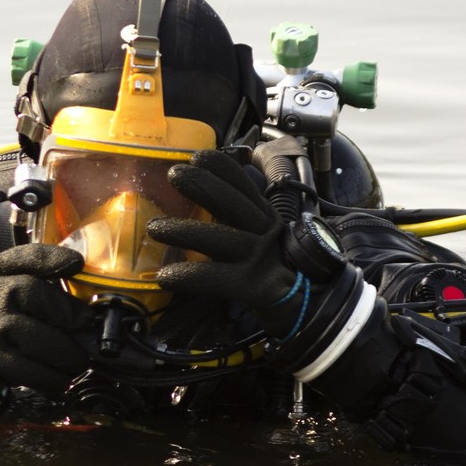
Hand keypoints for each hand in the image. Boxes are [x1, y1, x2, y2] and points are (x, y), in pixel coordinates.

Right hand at [0, 244, 95, 396]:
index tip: (77, 264)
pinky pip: (38, 372)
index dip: (54, 259)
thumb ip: (36, 268)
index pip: (30, 260)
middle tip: (85, 333)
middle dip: (76, 324)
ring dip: (71, 358)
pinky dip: (55, 379)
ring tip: (76, 361)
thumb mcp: (3, 281)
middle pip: (51, 308)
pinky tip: (60, 378)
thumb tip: (79, 271)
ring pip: (49, 344)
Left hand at [146, 150, 307, 339]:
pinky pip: (217, 278)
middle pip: (233, 204)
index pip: (245, 185)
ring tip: (155, 228)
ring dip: (185, 231)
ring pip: (221, 239)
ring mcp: (262, 259)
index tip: (198, 156)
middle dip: (203, 186)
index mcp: (267, 218)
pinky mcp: (256, 287)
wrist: (310, 310)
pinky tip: (165, 275)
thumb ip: (240, 221)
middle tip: (174, 174)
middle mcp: (266, 233)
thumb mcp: (265, 239)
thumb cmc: (278, 274)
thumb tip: (207, 197)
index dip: (222, 168)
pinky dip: (189, 276)